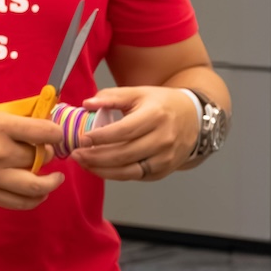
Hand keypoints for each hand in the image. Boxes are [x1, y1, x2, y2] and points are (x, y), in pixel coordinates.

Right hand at [0, 104, 66, 209]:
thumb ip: (9, 118)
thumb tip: (36, 119)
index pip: (43, 131)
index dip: (56, 132)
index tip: (56, 133)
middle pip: (40, 158)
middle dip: (48, 155)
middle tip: (44, 152)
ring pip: (36, 187)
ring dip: (50, 183)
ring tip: (54, 179)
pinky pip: (18, 202)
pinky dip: (34, 199)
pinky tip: (38, 193)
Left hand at [71, 86, 198, 180]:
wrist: (193, 119)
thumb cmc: (162, 105)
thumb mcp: (139, 93)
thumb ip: (111, 96)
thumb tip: (87, 103)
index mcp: (156, 116)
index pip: (124, 130)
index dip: (101, 137)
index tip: (82, 138)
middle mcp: (163, 139)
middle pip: (124, 154)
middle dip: (95, 156)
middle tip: (76, 153)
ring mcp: (165, 158)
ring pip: (128, 171)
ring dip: (101, 169)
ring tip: (83, 162)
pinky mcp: (163, 171)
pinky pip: (134, 177)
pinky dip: (114, 175)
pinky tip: (99, 168)